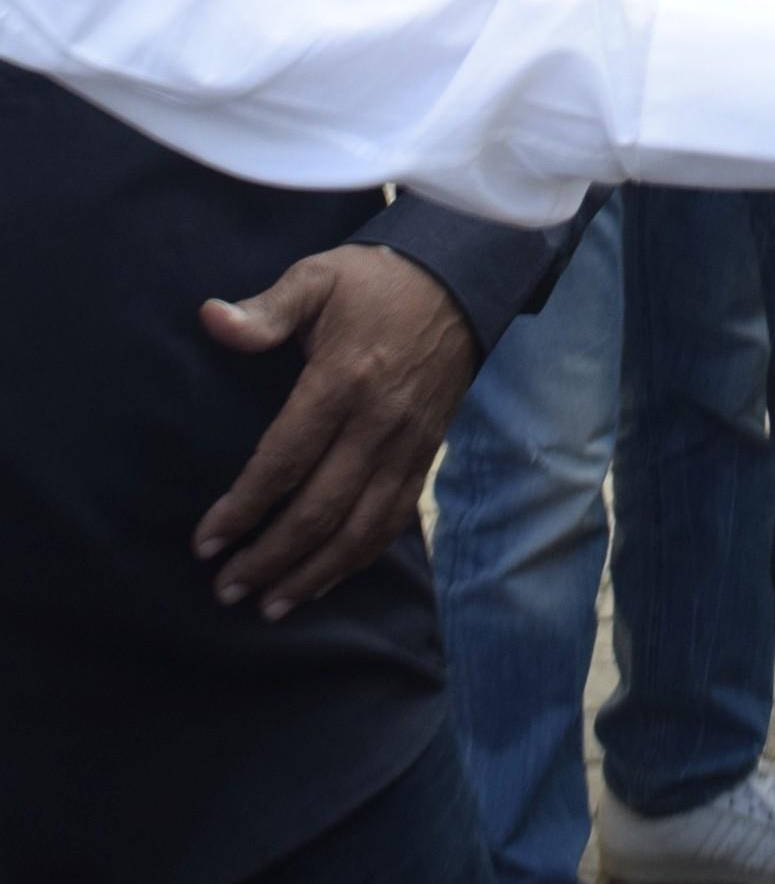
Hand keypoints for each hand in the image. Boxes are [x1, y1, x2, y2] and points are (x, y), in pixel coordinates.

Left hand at [193, 246, 477, 616]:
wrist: (460, 280)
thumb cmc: (374, 282)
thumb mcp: (317, 279)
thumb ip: (265, 310)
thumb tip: (209, 318)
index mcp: (343, 379)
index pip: (285, 460)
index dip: (243, 507)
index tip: (205, 542)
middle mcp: (379, 423)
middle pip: (320, 509)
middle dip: (269, 557)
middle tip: (225, 589)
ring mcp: (408, 444)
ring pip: (359, 529)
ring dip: (312, 574)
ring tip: (268, 605)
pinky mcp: (426, 455)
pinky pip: (392, 521)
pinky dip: (357, 560)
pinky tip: (323, 580)